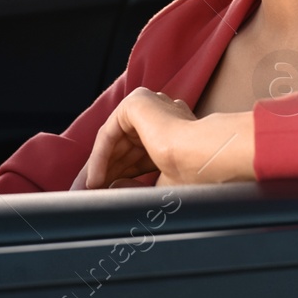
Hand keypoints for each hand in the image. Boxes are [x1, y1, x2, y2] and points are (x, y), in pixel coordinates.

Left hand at [82, 88, 254, 188]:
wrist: (205, 156)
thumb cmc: (197, 175)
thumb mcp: (164, 184)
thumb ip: (138, 185)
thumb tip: (113, 185)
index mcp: (176, 129)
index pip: (140, 153)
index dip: (123, 176)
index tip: (109, 195)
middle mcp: (163, 113)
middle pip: (125, 146)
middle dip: (108, 172)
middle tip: (93, 196)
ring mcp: (150, 104)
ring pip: (115, 140)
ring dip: (101, 167)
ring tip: (92, 192)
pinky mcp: (136, 102)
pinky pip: (110, 133)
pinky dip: (100, 157)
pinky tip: (96, 180)